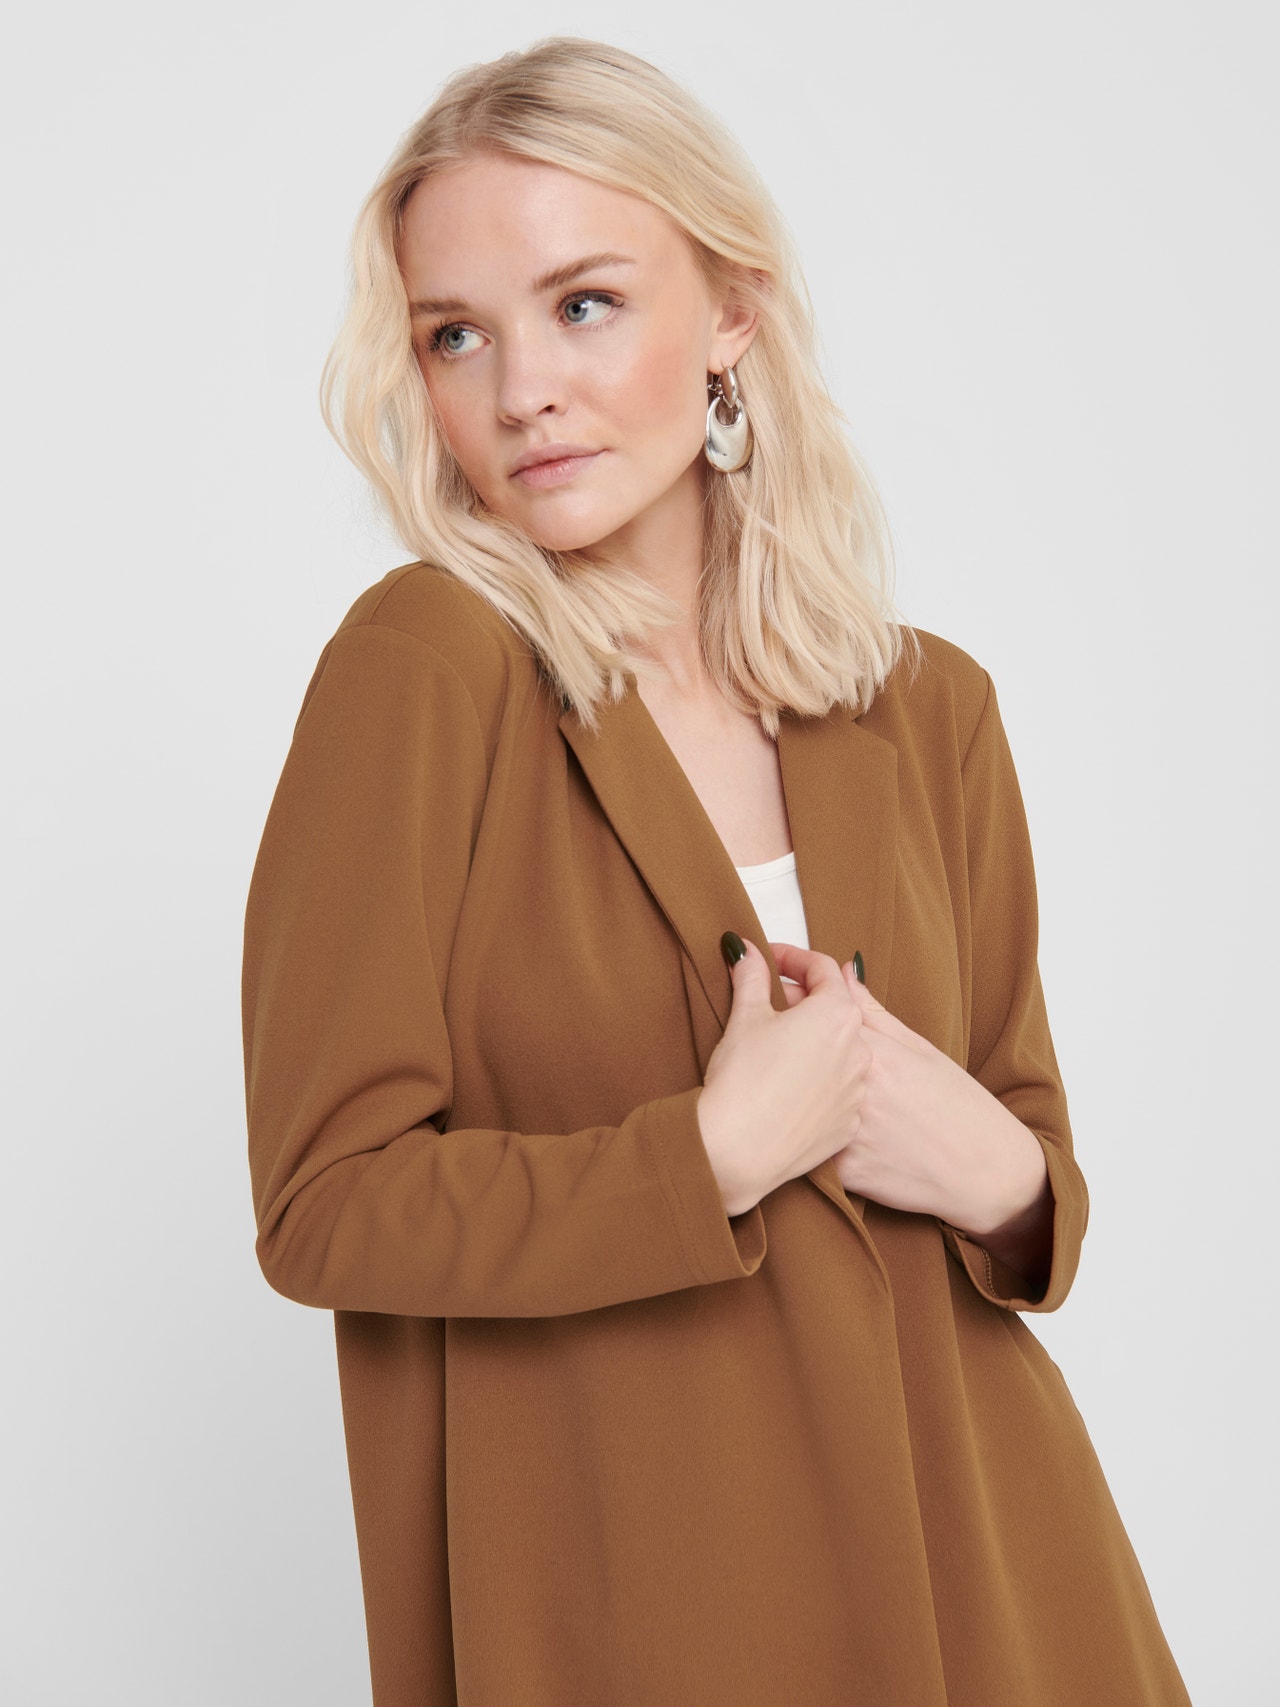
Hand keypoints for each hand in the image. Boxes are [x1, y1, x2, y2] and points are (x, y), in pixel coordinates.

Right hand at [697, 938, 870, 1216]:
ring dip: (813, 1044)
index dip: (793, 957)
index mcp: (837, 1014)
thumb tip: (747, 951)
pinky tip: (787, 1087)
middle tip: (768, 1002)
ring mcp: (856, 1091)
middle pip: (834, 1011)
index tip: (770, 959)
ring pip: (838, 1053)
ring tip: (777, 1049)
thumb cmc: (742, 1080)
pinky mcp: (847, 1125)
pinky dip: (817, 1082)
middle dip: (802, 1002)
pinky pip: (836, 1092)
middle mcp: (859, 1050)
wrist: (738, 1150)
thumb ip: (751, 976)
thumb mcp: (745, 1016)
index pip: (823, 969)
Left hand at [768, 943, 1048, 1238]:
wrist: (984, 1172)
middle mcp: (853, 1082)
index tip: (774, 963)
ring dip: (786, 1083)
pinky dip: (803, 1133)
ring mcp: (844, 1127)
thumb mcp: (920, 1049)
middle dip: (779, 1030)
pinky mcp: (839, 1168)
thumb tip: (845, 971)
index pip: (813, 996)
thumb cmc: (958, 1106)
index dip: (790, 975)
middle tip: (777, 1030)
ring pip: (792, 1095)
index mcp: (871, 1045)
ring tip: (788, 1084)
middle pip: (792, 1040)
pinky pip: (805, 1144)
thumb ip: (872, 1011)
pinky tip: (808, 1131)